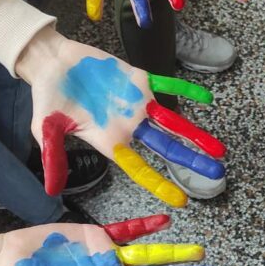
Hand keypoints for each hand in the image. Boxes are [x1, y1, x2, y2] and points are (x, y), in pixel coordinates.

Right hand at [17, 30, 225, 206]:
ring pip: (172, 123)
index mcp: (110, 141)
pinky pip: (168, 87)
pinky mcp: (138, 80)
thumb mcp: (46, 130)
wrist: (51, 64)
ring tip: (219, 149)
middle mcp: (129, 127)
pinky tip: (206, 99)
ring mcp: (136, 104)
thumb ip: (53, 158)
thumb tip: (51, 190)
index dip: (160, 184)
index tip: (181, 201)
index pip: (140, 168)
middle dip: (190, 162)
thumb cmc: (47, 99)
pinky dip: (186, 92)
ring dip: (195, 135)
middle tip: (216, 175)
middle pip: (166, 148)